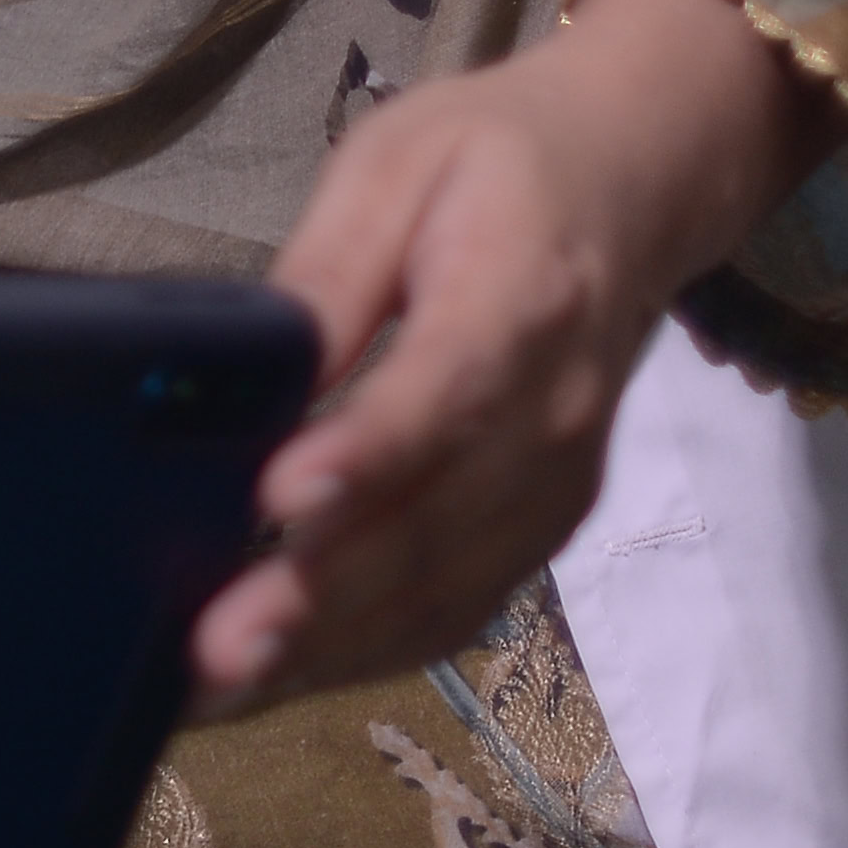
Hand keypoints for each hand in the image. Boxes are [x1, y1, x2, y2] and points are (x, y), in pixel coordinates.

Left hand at [191, 0, 830, 713]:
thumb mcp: (394, 165)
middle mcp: (557, 416)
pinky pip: (459, 606)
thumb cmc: (492, 162)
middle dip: (323, 594)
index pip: (447, 395)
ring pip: (447, 589)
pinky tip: (278, 675)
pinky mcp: (543, 526)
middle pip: (440, 522)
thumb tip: (255, 368)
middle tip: (213, 646)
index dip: (367, 457)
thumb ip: (328, 271)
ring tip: (219, 685)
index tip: (279, 500)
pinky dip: (370, 651)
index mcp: (524, 299)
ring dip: (334, 648)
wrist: (634, 184)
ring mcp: (559, 485)